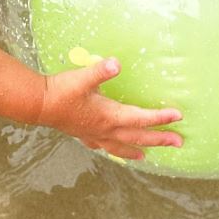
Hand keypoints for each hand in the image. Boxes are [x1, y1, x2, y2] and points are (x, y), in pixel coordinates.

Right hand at [37, 58, 182, 160]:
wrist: (39, 104)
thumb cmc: (62, 91)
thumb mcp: (83, 77)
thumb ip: (101, 70)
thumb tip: (117, 63)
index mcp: (110, 115)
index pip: (141, 118)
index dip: (161, 118)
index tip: (178, 116)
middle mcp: (105, 129)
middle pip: (138, 137)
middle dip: (159, 139)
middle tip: (178, 142)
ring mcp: (94, 134)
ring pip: (121, 146)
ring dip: (137, 150)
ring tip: (148, 156)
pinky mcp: (83, 134)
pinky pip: (103, 146)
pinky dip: (113, 149)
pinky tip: (110, 148)